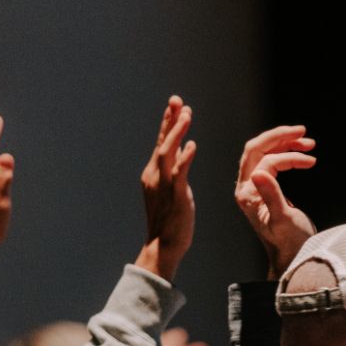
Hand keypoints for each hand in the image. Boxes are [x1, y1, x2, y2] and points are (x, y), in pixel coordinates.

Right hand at [137, 96, 196, 281]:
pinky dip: (185, 157)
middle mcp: (154, 175)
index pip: (160, 142)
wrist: (163, 245)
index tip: (175, 104)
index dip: (167, 122)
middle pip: (161, 142)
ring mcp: (163, 185)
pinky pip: (179, 173)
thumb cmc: (169, 219)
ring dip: (177, 132)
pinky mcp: (175, 196)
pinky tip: (193, 144)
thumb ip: (175, 165)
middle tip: (178, 101)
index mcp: (152, 173)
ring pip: (167, 153)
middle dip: (170, 120)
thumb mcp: (171, 187)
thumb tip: (183, 145)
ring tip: (187, 115)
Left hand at [235, 125, 316, 278]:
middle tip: (303, 131)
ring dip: (286, 144)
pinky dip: (288, 155)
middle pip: (257, 150)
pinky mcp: (265, 190)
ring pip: (266, 154)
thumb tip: (259, 173)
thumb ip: (271, 196)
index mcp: (247, 195)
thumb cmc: (290, 243)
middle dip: (280, 137)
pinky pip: (272, 162)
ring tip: (310, 144)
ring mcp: (255, 188)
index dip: (288, 156)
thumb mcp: (283, 220)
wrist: (294, 257)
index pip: (265, 161)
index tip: (310, 159)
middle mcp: (246, 189)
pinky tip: (304, 156)